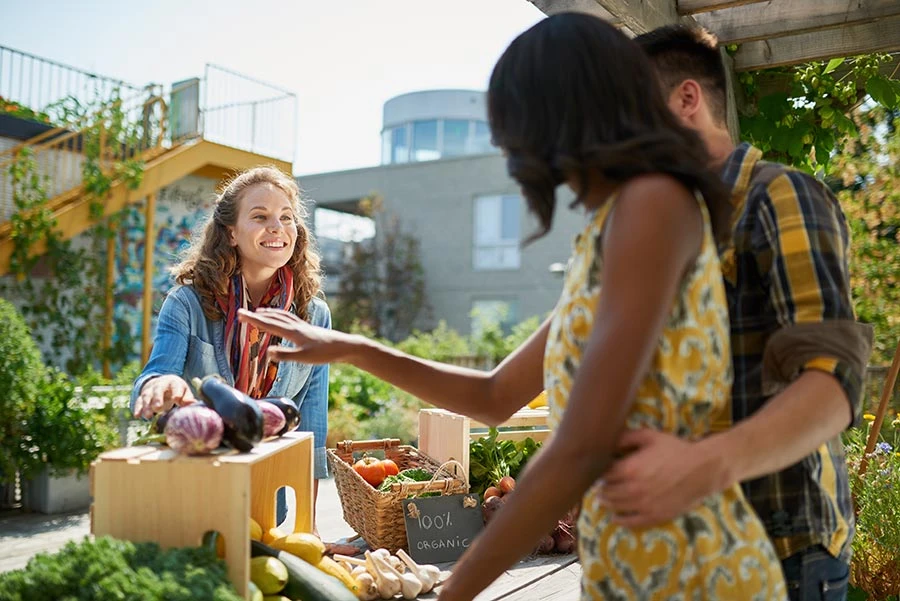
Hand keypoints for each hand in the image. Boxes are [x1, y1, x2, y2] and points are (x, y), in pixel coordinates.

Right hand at [134, 374, 195, 418]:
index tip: (177, 399)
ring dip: (146, 406)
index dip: (176, 391)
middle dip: (157, 398)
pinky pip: (139, 401)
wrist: (162, 383)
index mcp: (173, 382)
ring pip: (147, 395)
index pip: (175, 385)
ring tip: (148, 416)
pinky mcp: (142, 395)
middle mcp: (160, 384)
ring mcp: (150, 389)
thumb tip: (193, 404)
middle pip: (158, 389)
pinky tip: (137, 415)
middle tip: (158, 408)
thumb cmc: (176, 389)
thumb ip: (187, 398)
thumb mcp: (184, 391)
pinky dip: (138, 408)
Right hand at [237, 308, 353, 363]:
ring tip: (259, 311)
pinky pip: (290, 319)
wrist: (343, 346)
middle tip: (241, 313)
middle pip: (273, 318)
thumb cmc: (324, 353)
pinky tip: (282, 319)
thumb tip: (267, 352)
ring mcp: (302, 326)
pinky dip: (281, 316)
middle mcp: (296, 326)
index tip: (239, 314)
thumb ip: (285, 355)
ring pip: (282, 316)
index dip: (253, 320)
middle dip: (256, 315)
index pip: (268, 324)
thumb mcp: (304, 358)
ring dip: (269, 313)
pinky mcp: (308, 329)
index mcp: (292, 332)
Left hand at [598, 429, 724, 527]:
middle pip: (606, 492)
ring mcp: (643, 505)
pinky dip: (620, 520)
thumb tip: (609, 441)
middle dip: (602, 487)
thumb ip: (626, 437)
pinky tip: (616, 517)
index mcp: (629, 468)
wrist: (702, 469)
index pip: (602, 474)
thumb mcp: (650, 437)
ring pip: (615, 507)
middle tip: (601, 484)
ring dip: (606, 502)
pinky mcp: (654, 516)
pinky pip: (630, 522)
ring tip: (603, 499)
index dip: (599, 471)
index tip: (600, 470)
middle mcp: (633, 489)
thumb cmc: (675, 450)